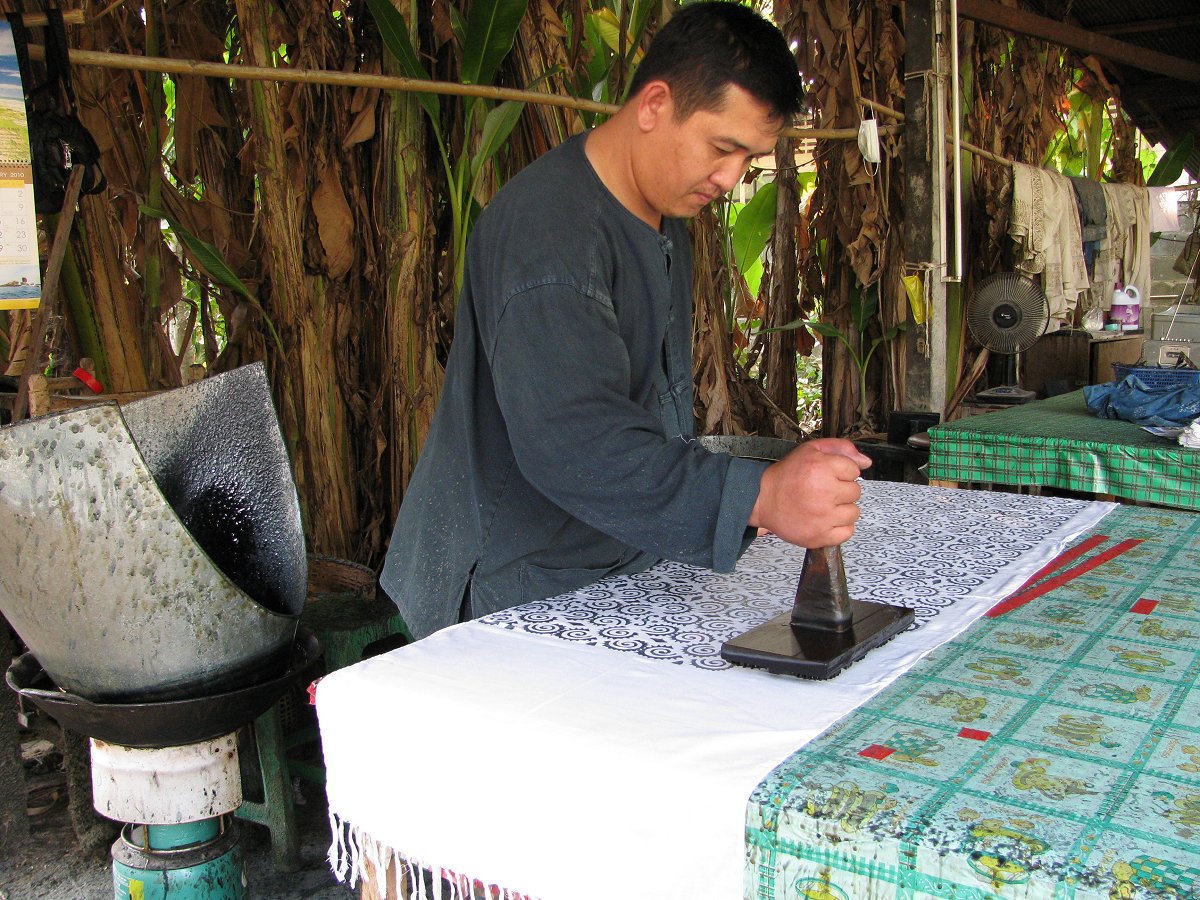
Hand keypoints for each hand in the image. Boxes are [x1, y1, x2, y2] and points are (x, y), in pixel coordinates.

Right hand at [748, 438, 870, 547]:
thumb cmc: (787, 476)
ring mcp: (823, 517)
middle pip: (856, 492)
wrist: (762, 499)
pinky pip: (847, 532)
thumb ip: (840, 448)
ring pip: (854, 513)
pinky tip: (825, 520)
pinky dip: (839, 528)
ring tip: (824, 506)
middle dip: (842, 490)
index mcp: (821, 468)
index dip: (842, 472)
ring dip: (842, 509)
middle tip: (824, 491)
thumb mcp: (810, 450)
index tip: (828, 475)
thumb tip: (867, 462)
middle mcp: (824, 492)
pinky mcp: (820, 536)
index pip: (854, 470)